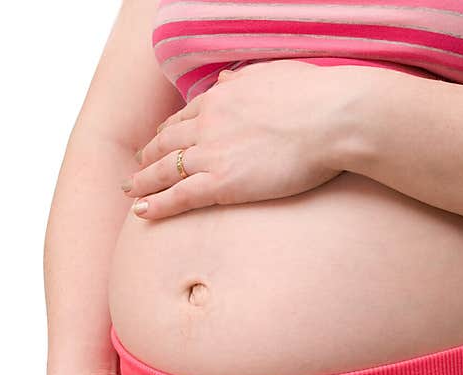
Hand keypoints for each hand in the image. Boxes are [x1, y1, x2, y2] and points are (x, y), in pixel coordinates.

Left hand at [122, 60, 350, 218]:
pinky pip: (180, 196)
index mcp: (222, 97)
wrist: (332, 118)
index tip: (161, 141)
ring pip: (166, 169)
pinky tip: (142, 212)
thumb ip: (245, 79)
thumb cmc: (315, 95)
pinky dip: (157, 205)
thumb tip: (225, 80)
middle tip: (137, 168)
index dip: (169, 131)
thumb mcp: (274, 73)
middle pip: (168, 142)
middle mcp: (209, 123)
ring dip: (144, 181)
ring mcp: (213, 153)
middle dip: (148, 156)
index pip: (185, 116)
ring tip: (130, 192)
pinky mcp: (223, 183)